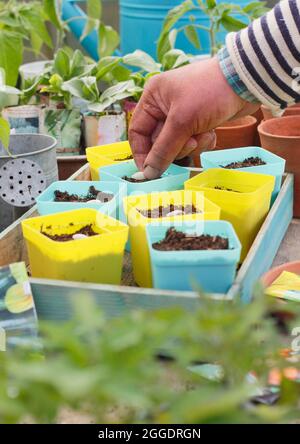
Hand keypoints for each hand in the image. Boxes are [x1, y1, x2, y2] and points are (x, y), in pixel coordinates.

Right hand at [129, 57, 258, 178]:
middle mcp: (164, 105)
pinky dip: (202, 141)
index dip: (142, 153)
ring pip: (177, 145)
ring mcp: (183, 114)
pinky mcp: (199, 121)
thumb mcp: (182, 122)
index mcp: (153, 97)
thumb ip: (163, 150)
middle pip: (159, 141)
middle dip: (176, 147)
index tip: (150, 171)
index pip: (137, 131)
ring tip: (204, 134)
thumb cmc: (209, 93)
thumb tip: (148, 173)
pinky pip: (193, 141)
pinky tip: (212, 132)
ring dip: (191, 145)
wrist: (246, 82)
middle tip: (190, 143)